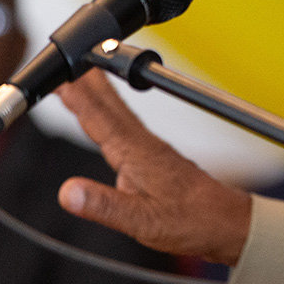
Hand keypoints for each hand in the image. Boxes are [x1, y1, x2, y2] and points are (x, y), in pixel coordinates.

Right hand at [55, 69, 251, 265]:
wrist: (226, 223)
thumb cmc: (191, 222)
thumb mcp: (143, 221)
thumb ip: (105, 206)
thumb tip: (68, 192)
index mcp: (137, 155)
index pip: (99, 120)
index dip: (77, 97)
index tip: (57, 77)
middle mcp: (143, 146)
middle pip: (109, 107)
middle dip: (85, 82)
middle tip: (65, 60)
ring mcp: (150, 150)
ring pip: (117, 114)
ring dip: (96, 94)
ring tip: (80, 76)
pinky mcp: (155, 158)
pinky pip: (125, 128)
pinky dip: (109, 115)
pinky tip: (105, 117)